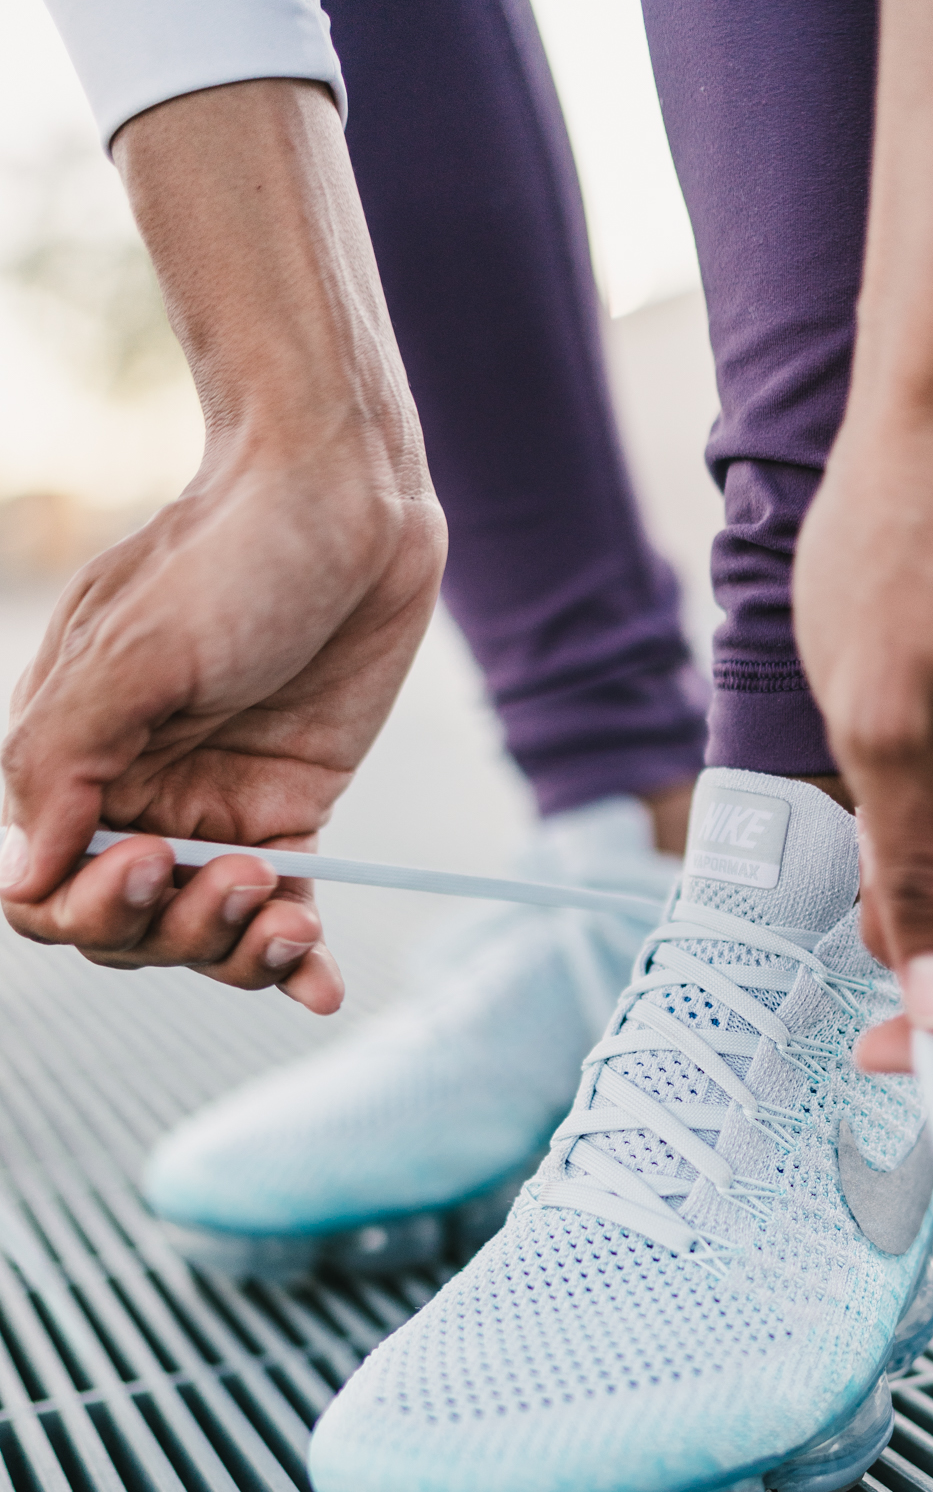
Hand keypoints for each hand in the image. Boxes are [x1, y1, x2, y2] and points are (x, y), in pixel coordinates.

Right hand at [0, 79, 445, 1013]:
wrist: (342, 498)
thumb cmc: (227, 555)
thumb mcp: (133, 654)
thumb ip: (68, 766)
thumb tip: (19, 880)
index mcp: (72, 763)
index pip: (46, 890)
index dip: (88, 908)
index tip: (149, 861)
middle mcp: (135, 797)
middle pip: (126, 929)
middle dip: (175, 929)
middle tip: (241, 875)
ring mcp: (214, 810)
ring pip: (203, 934)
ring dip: (239, 950)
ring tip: (290, 916)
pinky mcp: (290, 811)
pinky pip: (283, 910)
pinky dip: (298, 963)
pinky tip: (322, 993)